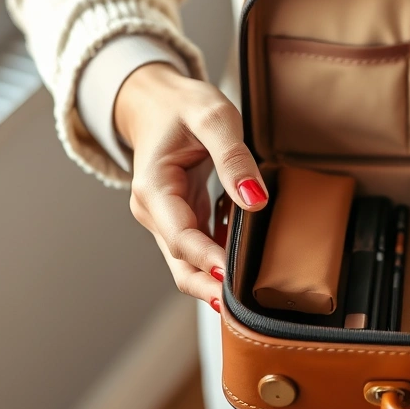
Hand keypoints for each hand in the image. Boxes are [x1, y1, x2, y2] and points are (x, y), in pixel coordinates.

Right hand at [116, 63, 268, 310]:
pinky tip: (246, 272)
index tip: (232, 278)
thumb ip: (234, 159)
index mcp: (154, 188)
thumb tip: (255, 201)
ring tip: (249, 300)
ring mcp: (166, 219)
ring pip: (187, 263)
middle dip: (210, 285)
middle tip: (244, 307)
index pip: (180, 236)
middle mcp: (154, 211)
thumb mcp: (214, 118)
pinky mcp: (183, 219)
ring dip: (214, 281)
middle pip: (181, 262)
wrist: (157, 101)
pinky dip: (219, 263)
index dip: (207, 259)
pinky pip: (200, 250)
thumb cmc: (183, 106)